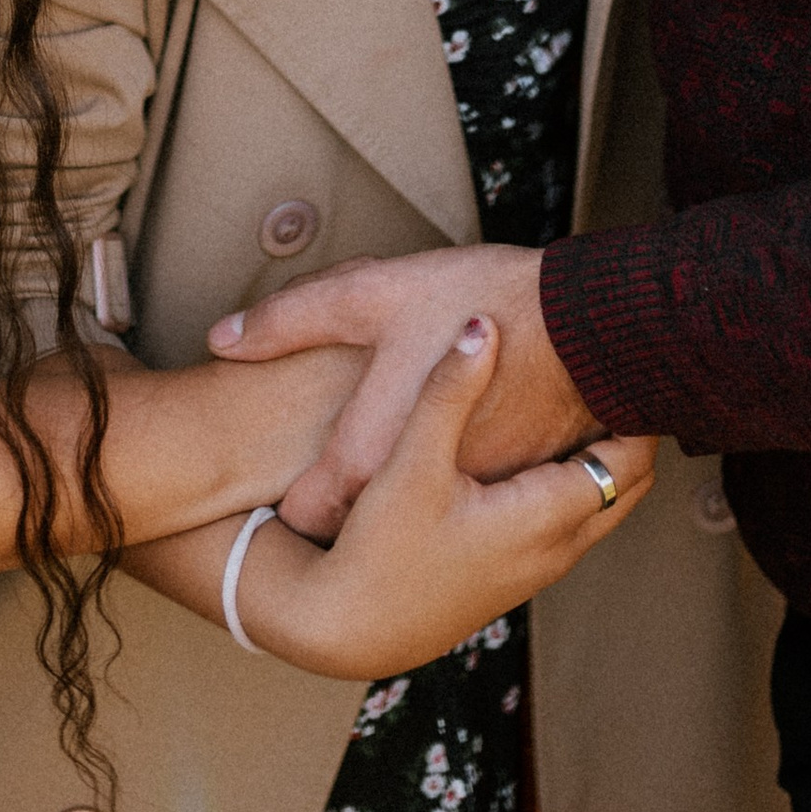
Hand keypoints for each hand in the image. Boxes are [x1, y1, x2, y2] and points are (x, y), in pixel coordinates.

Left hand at [212, 246, 596, 535]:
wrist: (589, 324)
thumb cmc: (476, 299)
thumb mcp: (370, 292)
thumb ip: (288, 319)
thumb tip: (221, 338)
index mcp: (371, 454)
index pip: (303, 514)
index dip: (278, 505)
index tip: (263, 491)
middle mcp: (418, 491)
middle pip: (356, 519)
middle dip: (333, 504)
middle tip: (305, 477)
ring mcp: (468, 493)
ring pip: (413, 506)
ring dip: (392, 493)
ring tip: (376, 462)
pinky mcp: (512, 482)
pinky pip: (463, 491)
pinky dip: (447, 475)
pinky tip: (443, 440)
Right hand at [234, 316, 652, 678]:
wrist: (351, 630)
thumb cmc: (380, 551)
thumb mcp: (412, 463)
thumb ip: (449, 391)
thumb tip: (482, 323)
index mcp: (545, 518)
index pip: (630, 461)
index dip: (636, 411)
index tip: (627, 362)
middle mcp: (557, 548)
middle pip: (629, 486)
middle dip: (629, 432)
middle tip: (612, 373)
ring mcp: (541, 567)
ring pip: (600, 506)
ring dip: (602, 458)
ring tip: (580, 397)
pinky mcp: (518, 574)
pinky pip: (572, 522)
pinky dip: (575, 482)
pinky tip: (536, 447)